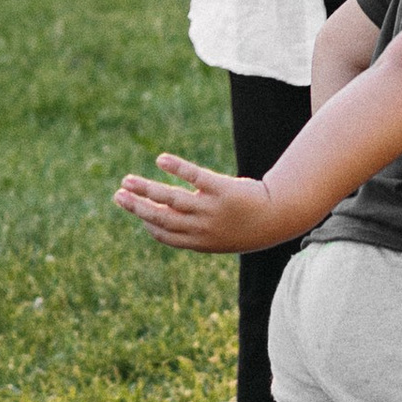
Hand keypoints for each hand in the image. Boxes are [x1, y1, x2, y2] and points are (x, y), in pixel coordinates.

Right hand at [114, 154, 283, 252]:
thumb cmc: (253, 225)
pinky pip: (193, 177)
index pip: (165, 234)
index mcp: (201, 242)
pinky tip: (161, 159)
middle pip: (161, 218)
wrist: (282, 215)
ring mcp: (210, 209)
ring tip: (127, 180)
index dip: (148, 223)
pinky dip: (176, 168)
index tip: (137, 211)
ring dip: (145, 189)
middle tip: (118, 195)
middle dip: (136, 207)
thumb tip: (178, 219)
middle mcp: (201, 228)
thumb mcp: (225, 235)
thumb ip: (201, 231)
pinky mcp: (221, 189)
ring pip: (170, 199)